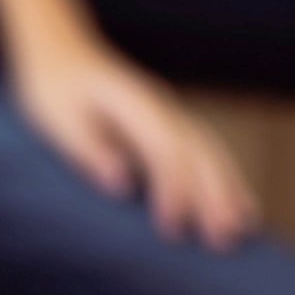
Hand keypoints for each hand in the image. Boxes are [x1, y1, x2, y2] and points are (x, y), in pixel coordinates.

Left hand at [12, 38, 258, 249]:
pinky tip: (242, 208)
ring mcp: (170, 113)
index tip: (171, 229)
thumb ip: (88, 150)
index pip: (163, 149)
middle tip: (221, 242)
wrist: (61, 52)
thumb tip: (121, 185)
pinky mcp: (170, 124)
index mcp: (132, 104)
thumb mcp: (57, 118)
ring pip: (210, 152)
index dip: (172, 189)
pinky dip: (226, 180)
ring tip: (240, 232)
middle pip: (197, 153)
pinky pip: (207, 152)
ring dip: (227, 191)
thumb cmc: (52, 88)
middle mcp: (161, 106)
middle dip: (212, 197)